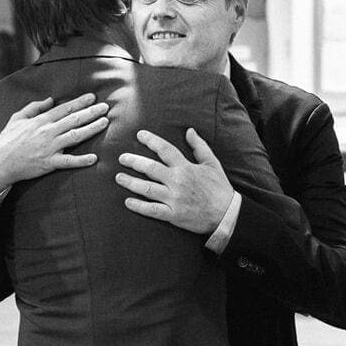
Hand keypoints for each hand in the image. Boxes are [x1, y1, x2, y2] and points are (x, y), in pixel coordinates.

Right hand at [0, 93, 108, 198]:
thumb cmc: (7, 140)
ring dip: (92, 129)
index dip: (80, 102)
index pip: (64, 109)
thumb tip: (50, 100)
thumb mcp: (17, 118)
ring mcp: (49, 148)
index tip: (92, 97)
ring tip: (105, 123)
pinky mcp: (49, 163)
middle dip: (91, 112)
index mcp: (40, 121)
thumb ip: (34, 107)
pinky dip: (81, 160)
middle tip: (106, 107)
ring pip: (75, 136)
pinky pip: (68, 161)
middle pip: (74, 119)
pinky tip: (94, 158)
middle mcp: (47, 132)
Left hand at [115, 128, 234, 234]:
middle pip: (150, 168)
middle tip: (122, 158)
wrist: (226, 214)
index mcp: (186, 167)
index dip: (151, 141)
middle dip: (134, 161)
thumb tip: (189, 130)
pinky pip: (152, 210)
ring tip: (119, 177)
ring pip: (147, 189)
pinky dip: (138, 206)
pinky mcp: (173, 214)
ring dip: (131, 183)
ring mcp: (174, 199)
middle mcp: (177, 181)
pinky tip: (127, 201)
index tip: (139, 135)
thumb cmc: (219, 188)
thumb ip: (199, 146)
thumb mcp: (212, 163)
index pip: (165, 150)